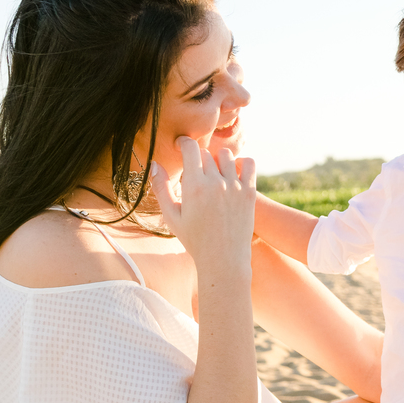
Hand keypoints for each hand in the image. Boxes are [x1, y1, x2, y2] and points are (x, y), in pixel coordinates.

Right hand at [149, 138, 255, 266]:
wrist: (223, 259)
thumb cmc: (194, 239)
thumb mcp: (171, 216)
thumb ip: (161, 188)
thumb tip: (153, 164)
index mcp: (194, 186)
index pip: (190, 148)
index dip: (184, 143)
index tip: (180, 147)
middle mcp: (216, 183)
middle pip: (206, 154)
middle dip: (198, 160)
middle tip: (195, 175)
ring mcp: (235, 186)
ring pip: (226, 156)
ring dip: (218, 161)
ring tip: (213, 176)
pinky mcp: (250, 192)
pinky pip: (249, 164)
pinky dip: (241, 163)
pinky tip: (233, 174)